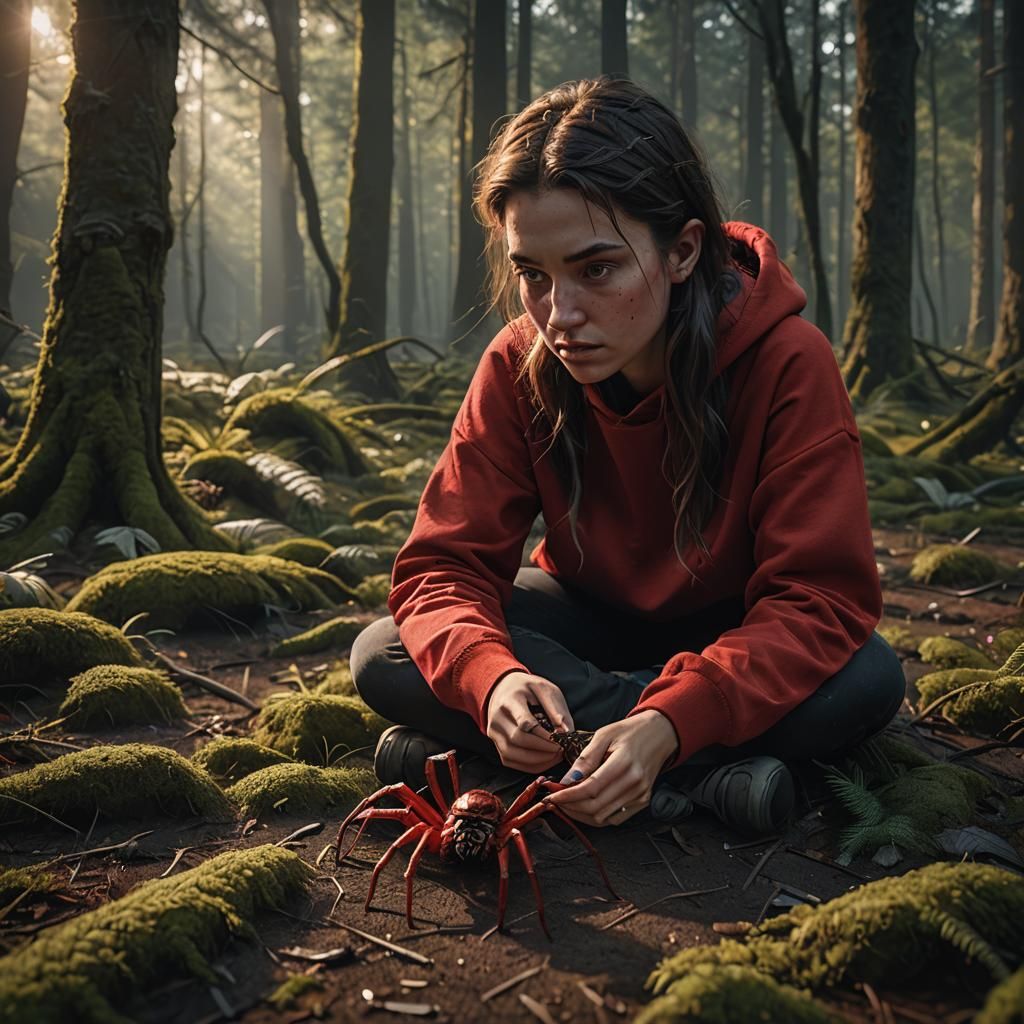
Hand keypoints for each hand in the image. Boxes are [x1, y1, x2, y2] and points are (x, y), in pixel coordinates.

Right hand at [484, 670, 573, 772]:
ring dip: (537, 760)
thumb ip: (556, 710)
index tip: (560, 737)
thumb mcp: (544, 689)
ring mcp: (494, 733)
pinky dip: (529, 765)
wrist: (503, 688)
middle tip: (561, 749)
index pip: (523, 722)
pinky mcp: (496, 744)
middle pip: (518, 740)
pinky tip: (545, 760)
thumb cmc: (527, 688)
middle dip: (543, 749)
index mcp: (509, 700)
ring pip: (512, 755)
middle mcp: (497, 718)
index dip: (543, 734)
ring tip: (555, 756)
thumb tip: (567, 733)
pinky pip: (510, 761)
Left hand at [544, 710, 678, 826]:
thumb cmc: (631, 732)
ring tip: (567, 803)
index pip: (590, 788)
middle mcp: (635, 783)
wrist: (660, 734)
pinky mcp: (643, 802)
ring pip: (603, 817)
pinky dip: (596, 817)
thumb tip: (567, 781)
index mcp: (624, 763)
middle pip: (595, 807)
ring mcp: (640, 795)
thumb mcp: (604, 735)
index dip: (567, 796)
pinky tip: (585, 806)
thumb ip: (585, 759)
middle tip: (556, 800)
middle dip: (570, 807)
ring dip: (580, 814)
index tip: (551, 795)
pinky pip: (615, 819)